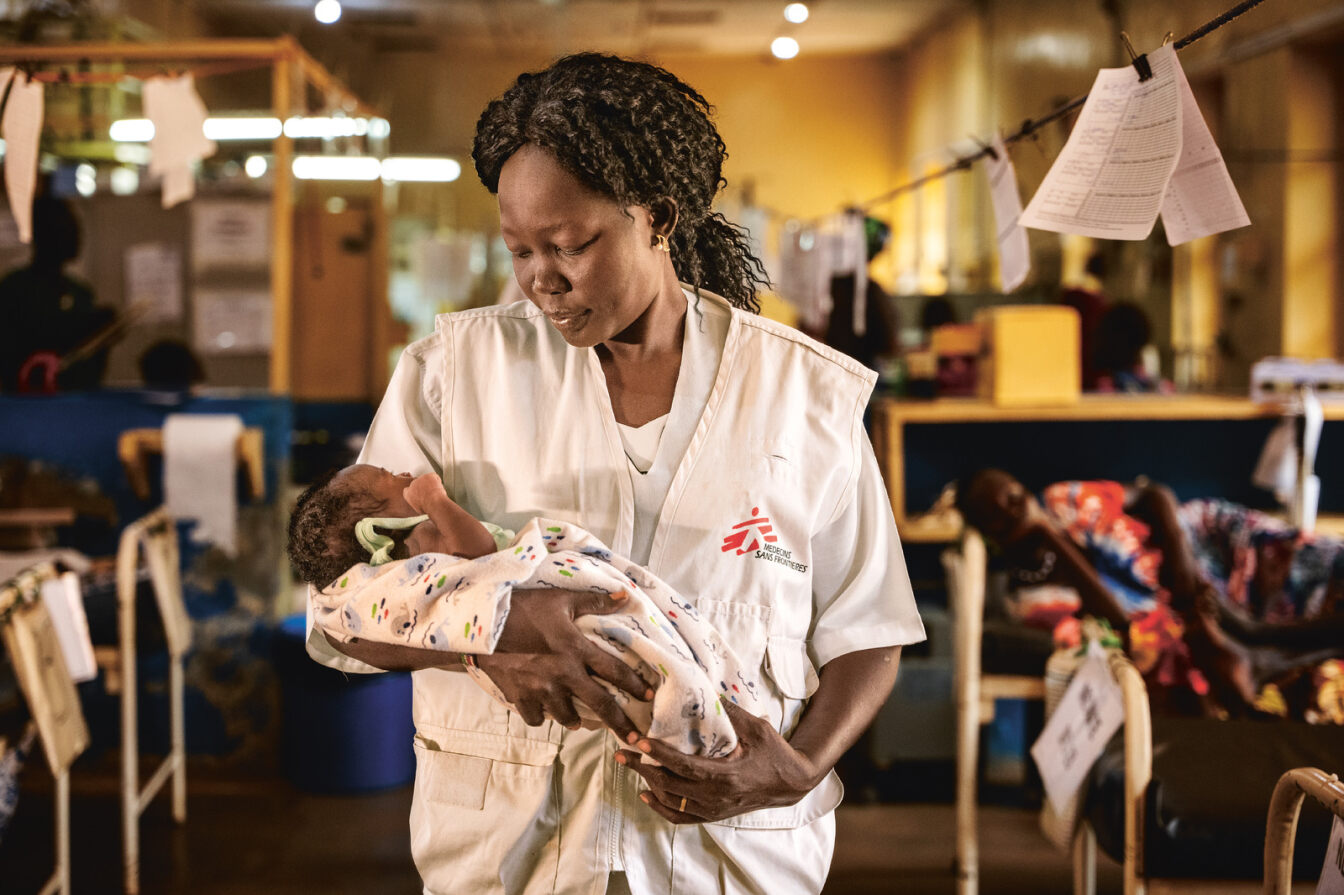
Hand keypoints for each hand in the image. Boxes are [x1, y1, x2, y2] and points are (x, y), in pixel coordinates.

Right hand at [403, 473, 447, 513]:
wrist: (433, 503)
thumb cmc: (426, 507)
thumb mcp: (417, 508)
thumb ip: (416, 502)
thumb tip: (420, 504)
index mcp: (408, 493)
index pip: (408, 489)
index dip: (416, 490)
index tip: (420, 492)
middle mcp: (412, 484)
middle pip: (418, 483)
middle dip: (424, 486)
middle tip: (430, 492)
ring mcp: (420, 479)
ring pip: (426, 479)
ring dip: (431, 484)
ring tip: (435, 492)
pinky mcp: (427, 476)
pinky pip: (434, 476)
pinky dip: (437, 480)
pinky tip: (438, 488)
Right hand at [475, 587, 654, 741]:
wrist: (482, 623)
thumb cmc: (525, 608)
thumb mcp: (562, 600)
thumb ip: (596, 602)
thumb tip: (626, 596)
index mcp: (577, 650)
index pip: (615, 671)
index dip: (636, 685)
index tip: (650, 696)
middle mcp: (564, 674)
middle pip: (600, 705)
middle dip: (620, 724)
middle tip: (634, 738)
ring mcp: (541, 689)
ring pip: (568, 716)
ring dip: (575, 717)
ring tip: (577, 715)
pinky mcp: (520, 698)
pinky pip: (537, 718)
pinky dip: (542, 715)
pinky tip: (543, 708)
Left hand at [614, 700, 819, 823]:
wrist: (791, 783)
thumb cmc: (774, 753)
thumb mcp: (755, 728)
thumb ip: (728, 712)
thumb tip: (704, 689)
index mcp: (725, 776)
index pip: (683, 766)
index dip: (659, 754)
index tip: (639, 741)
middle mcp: (716, 797)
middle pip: (669, 786)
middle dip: (642, 767)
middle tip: (622, 751)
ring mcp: (714, 810)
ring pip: (671, 802)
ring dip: (647, 784)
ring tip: (629, 765)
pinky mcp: (713, 815)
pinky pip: (681, 817)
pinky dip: (660, 807)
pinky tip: (646, 794)